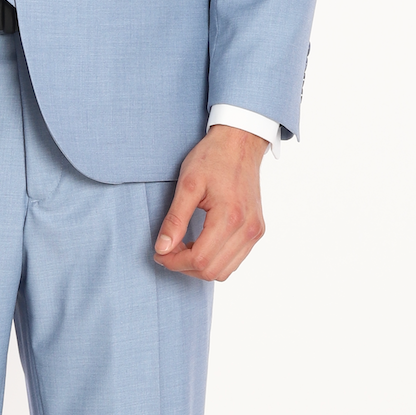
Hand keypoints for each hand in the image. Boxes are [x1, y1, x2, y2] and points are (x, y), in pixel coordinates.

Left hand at [154, 125, 267, 281]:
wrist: (240, 143)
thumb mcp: (187, 184)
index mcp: (230, 217)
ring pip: (224, 271)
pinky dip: (214, 260)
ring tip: (183, 247)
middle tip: (167, 250)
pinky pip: (234, 261)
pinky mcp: (256, 231)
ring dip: (199, 266)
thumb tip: (162, 249)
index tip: (159, 253)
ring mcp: (255, 231)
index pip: (199, 259)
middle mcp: (248, 229)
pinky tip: (199, 244)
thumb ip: (175, 219)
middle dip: (184, 266)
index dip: (174, 262)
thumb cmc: (213, 158)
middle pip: (212, 271)